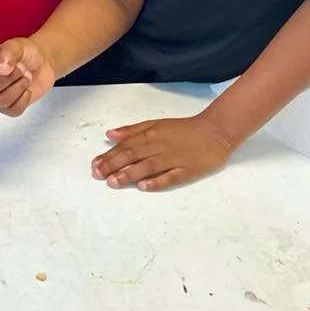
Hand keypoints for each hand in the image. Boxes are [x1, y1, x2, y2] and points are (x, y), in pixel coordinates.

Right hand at [0, 37, 55, 116]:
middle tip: (22, 68)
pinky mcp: (9, 106)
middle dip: (10, 78)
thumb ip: (8, 54)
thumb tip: (1, 70)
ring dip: (19, 87)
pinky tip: (26, 90)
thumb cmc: (24, 51)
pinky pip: (12, 111)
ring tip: (26, 75)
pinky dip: (23, 100)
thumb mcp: (16, 45)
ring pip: (2, 100)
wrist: (42, 61)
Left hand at [90, 116, 233, 191]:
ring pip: (148, 166)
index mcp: (150, 134)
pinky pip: (171, 177)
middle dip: (113, 165)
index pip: (125, 146)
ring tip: (113, 182)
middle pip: (133, 155)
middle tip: (97, 174)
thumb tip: (110, 134)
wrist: (216, 130)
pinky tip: (144, 186)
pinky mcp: (188, 170)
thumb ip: (132, 130)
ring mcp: (174, 159)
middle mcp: (159, 146)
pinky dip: (157, 181)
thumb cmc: (183, 129)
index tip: (94, 164)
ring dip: (129, 174)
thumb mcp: (155, 124)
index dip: (109, 155)